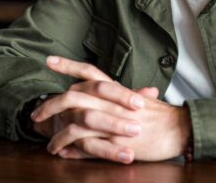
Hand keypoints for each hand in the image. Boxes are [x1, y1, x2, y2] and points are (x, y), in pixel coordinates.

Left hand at [33, 56, 191, 162]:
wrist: (179, 130)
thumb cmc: (165, 117)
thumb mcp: (147, 102)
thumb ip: (136, 97)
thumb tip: (141, 93)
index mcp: (117, 91)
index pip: (89, 73)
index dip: (68, 65)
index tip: (49, 62)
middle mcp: (110, 103)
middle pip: (73, 97)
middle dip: (50, 104)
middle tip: (36, 112)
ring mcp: (110, 122)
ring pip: (74, 124)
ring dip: (57, 135)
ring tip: (48, 144)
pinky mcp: (113, 142)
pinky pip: (85, 145)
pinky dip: (71, 150)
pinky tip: (63, 153)